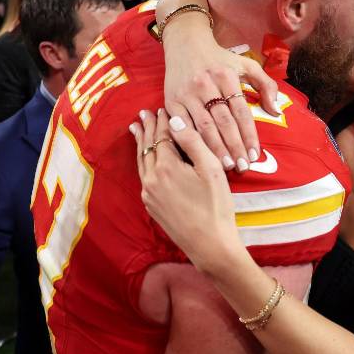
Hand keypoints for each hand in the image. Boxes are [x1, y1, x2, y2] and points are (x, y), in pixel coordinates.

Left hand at [131, 109, 240, 271]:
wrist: (209, 245)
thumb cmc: (216, 206)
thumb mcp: (211, 169)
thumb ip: (192, 142)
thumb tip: (174, 120)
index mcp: (167, 167)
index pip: (162, 136)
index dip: (162, 121)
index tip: (160, 108)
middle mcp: (152, 179)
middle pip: (147, 147)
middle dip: (147, 129)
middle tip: (144, 114)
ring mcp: (149, 194)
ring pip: (142, 162)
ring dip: (140, 144)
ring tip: (137, 129)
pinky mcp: (151, 206)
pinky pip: (143, 176)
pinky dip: (143, 161)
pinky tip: (145, 158)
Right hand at [158, 0, 279, 171]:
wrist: (185, 43)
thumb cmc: (219, 58)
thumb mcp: (246, 65)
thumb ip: (266, 85)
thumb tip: (276, 111)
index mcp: (226, 76)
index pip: (241, 112)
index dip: (249, 135)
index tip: (256, 155)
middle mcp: (206, 84)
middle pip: (224, 122)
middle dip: (235, 147)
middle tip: (243, 167)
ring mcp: (187, 93)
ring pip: (204, 126)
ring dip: (216, 149)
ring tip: (227, 166)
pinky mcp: (172, 101)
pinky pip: (184, 126)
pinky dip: (193, 142)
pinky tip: (202, 155)